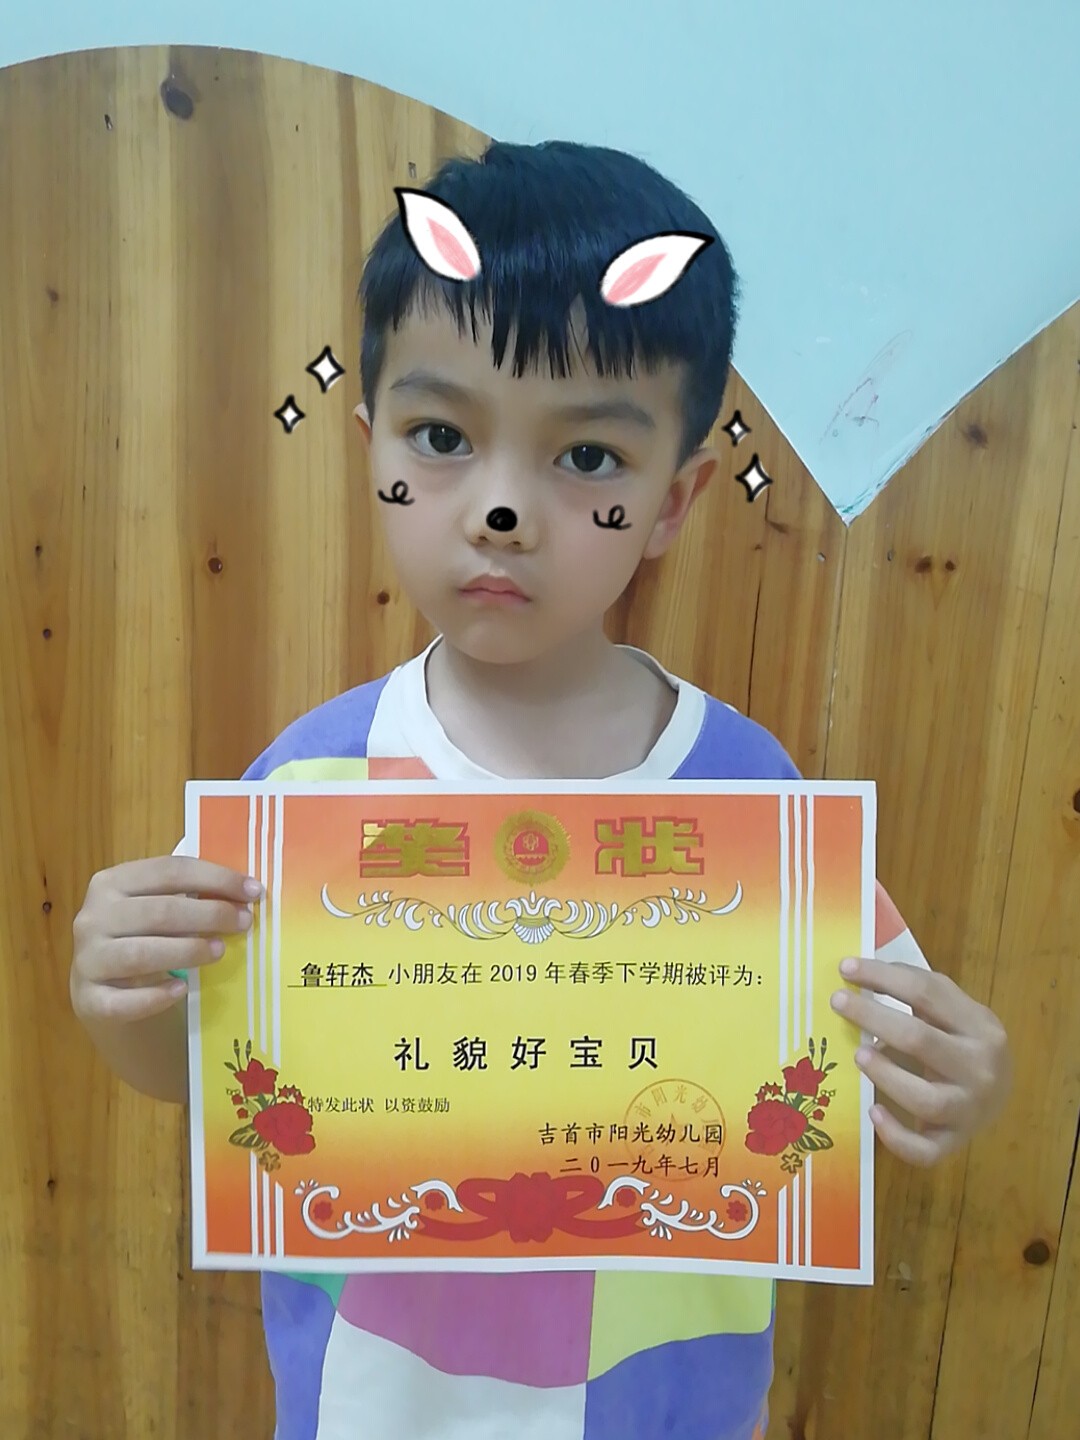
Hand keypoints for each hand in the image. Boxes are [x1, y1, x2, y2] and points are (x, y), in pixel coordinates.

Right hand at [70, 856, 263, 1023]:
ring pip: (141, 954)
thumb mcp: (157, 908)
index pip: (169, 870)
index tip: (254, 891)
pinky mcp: (90, 1000)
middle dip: (209, 914)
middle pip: (159, 911)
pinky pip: (124, 1001)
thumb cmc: (143, 938)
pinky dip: (155, 997)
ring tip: (219, 951)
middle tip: (243, 923)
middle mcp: (93, 918)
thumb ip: (188, 894)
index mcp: (111, 882)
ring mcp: (87, 960)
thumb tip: (245, 891)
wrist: (105, 991)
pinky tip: (182, 989)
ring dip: (187, 951)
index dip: (216, 878)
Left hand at [830, 957, 1011, 1165]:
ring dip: (886, 1076)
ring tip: (858, 1056)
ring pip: (926, 1099)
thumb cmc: (962, 1043)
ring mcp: (970, 1110)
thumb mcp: (954, 1012)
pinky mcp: (954, 1142)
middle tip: (839, 1003)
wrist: (1001, 1094)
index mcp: (980, 1026)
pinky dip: (896, 1137)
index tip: (846, 968)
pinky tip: (873, 1112)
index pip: (927, 993)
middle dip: (873, 1018)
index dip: (883, 977)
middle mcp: (980, 1068)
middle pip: (920, 1040)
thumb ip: (921, 993)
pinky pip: (925, 1149)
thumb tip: (861, 973)